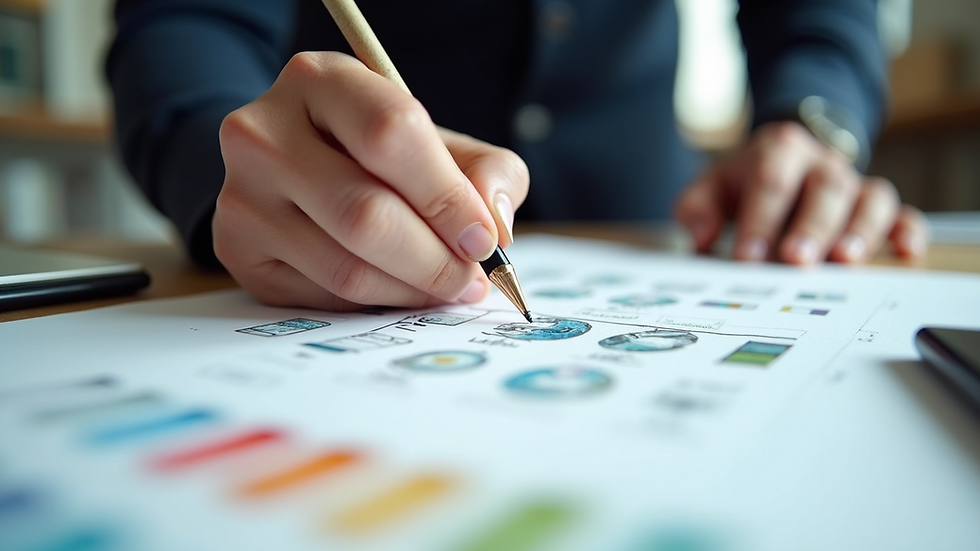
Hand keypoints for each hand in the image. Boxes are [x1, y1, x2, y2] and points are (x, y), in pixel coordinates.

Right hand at [213, 52, 527, 309]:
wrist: (295, 166)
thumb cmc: (378, 154)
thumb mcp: (440, 143)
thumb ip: (486, 172)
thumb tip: (494, 224)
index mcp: (321, 81)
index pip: (390, 133)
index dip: (447, 196)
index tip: (484, 238)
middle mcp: (264, 132)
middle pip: (365, 213)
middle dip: (435, 259)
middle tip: (471, 279)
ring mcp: (242, 194)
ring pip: (346, 267)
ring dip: (412, 290)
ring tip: (445, 287)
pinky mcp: (237, 248)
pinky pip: (323, 295)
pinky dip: (376, 302)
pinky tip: (398, 288)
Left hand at [675, 121, 926, 264]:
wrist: (786, 157)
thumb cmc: (746, 182)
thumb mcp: (713, 186)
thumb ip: (697, 209)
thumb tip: (697, 238)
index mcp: (779, 152)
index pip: (771, 182)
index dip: (759, 220)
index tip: (746, 258)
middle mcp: (823, 165)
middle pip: (824, 190)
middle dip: (810, 227)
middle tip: (794, 261)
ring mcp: (854, 184)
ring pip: (869, 200)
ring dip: (860, 231)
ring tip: (844, 261)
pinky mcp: (877, 207)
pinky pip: (903, 214)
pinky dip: (908, 231)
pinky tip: (906, 253)